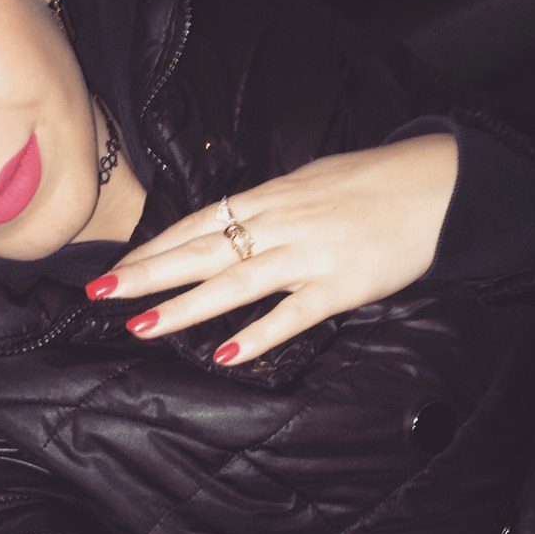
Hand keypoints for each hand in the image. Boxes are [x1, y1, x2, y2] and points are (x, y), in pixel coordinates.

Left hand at [84, 133, 458, 364]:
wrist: (431, 187)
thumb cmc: (368, 181)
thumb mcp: (307, 180)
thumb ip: (267, 205)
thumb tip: (229, 223)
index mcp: (269, 196)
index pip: (198, 223)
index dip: (156, 245)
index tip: (118, 265)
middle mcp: (278, 224)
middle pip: (202, 250)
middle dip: (149, 273)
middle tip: (103, 291)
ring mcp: (307, 256)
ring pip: (234, 282)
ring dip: (186, 305)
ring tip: (142, 324)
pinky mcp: (339, 286)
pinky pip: (291, 315)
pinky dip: (257, 334)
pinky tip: (224, 353)